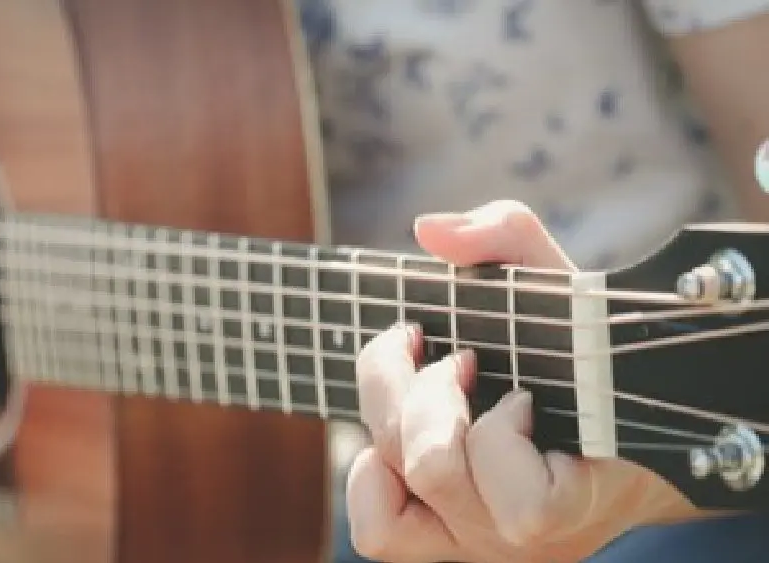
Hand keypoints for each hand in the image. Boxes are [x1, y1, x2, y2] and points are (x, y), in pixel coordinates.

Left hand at [346, 200, 698, 562]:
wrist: (614, 444)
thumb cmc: (585, 361)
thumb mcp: (562, 287)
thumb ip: (508, 240)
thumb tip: (430, 231)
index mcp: (575, 492)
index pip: (527, 505)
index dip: (500, 432)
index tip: (518, 389)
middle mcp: (522, 536)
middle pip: (432, 466)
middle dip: (430, 390)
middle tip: (461, 358)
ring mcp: (477, 544)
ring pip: (400, 490)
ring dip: (397, 416)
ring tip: (428, 384)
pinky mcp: (439, 544)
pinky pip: (378, 530)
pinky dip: (370, 477)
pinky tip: (394, 437)